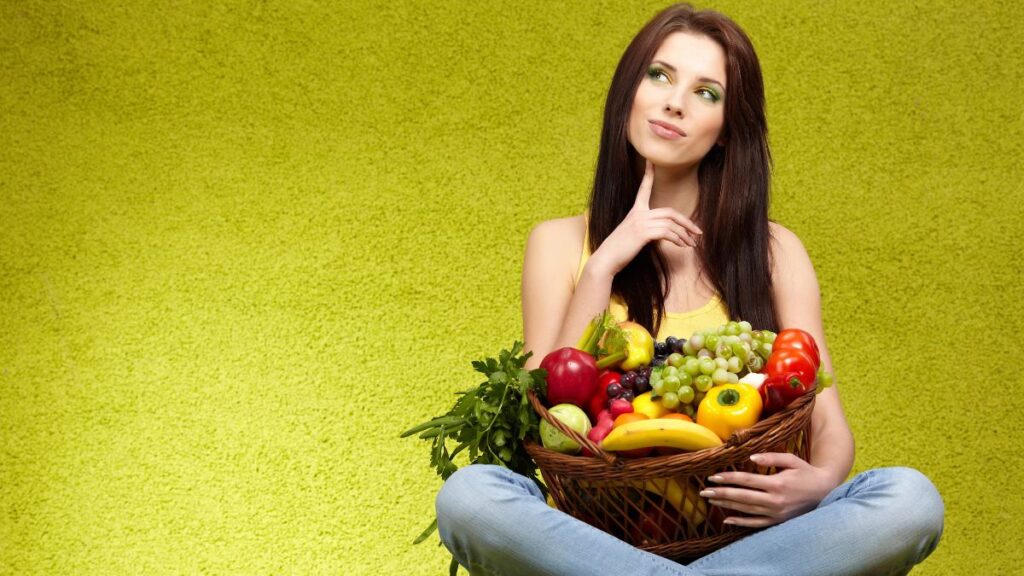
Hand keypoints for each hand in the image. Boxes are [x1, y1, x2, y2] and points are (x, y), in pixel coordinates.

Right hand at [588, 159, 702, 276]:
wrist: (606, 258)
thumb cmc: (619, 250)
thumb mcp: (633, 235)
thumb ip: (646, 230)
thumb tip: (662, 234)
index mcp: (635, 211)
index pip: (643, 189)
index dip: (648, 174)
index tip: (651, 161)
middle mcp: (638, 213)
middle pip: (670, 212)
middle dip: (687, 222)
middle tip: (698, 232)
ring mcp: (640, 222)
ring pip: (671, 224)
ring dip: (685, 235)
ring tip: (691, 244)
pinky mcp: (643, 233)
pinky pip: (667, 233)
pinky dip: (677, 240)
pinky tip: (681, 246)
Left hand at [700, 452, 836, 527]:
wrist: (825, 492)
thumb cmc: (806, 473)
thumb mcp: (792, 460)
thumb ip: (771, 457)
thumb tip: (751, 457)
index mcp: (777, 483)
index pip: (746, 480)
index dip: (728, 479)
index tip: (713, 477)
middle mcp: (775, 500)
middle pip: (742, 497)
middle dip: (721, 493)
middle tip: (704, 490)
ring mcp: (776, 513)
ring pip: (746, 510)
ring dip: (727, 506)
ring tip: (711, 500)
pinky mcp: (778, 521)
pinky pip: (755, 524)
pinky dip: (740, 522)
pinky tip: (726, 519)